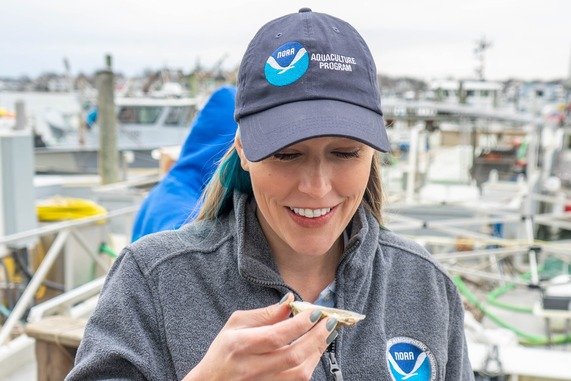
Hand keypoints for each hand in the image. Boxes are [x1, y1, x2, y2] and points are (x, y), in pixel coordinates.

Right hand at [183, 293, 337, 380]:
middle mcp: (252, 367)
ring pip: (299, 372)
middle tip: (329, 322)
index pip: (276, 335)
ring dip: (317, 351)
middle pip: (292, 355)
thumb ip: (265, 314)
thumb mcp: (236, 324)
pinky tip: (315, 350)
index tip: (315, 312)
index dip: (300, 324)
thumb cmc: (223, 350)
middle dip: (316, 337)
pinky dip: (310, 364)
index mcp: (240, 345)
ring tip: (326, 334)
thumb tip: (290, 302)